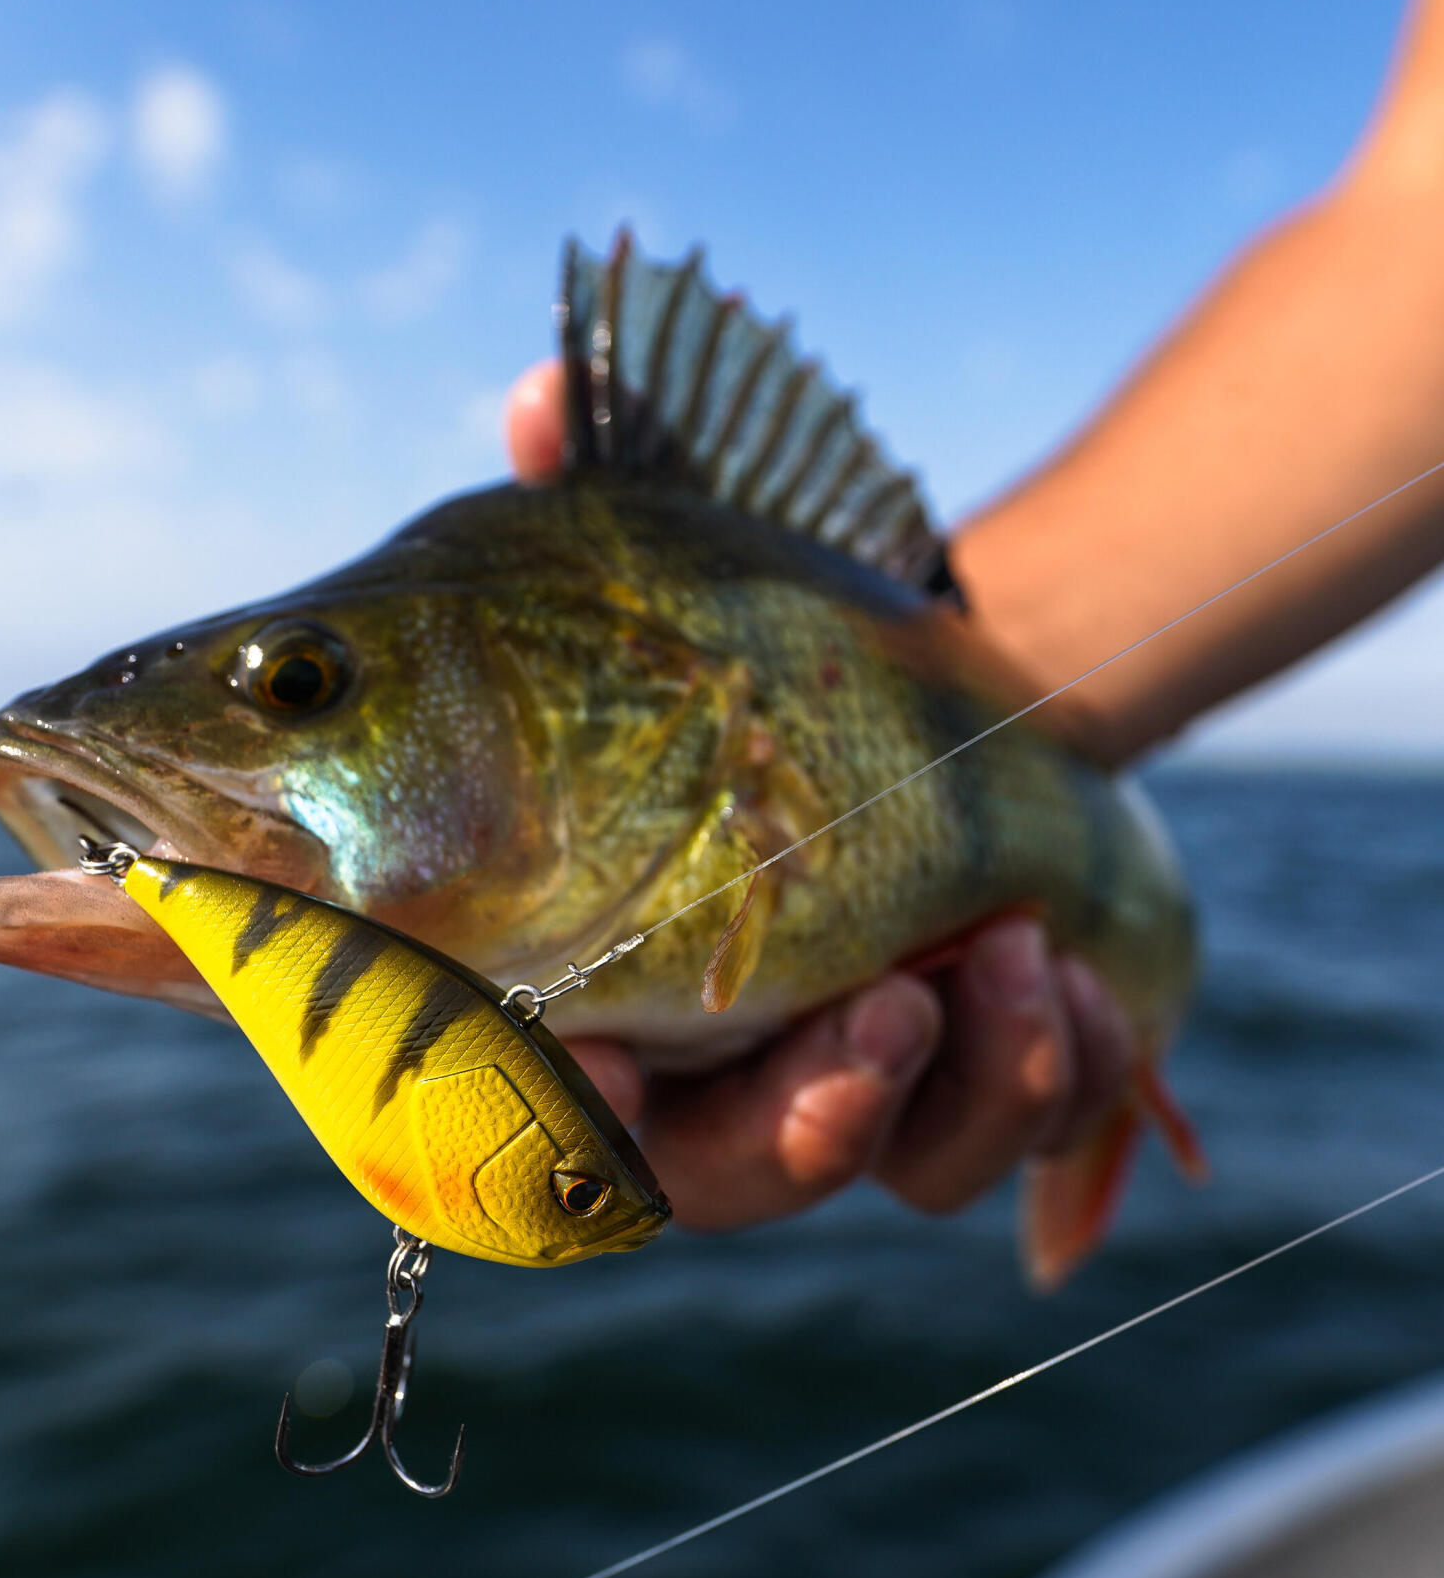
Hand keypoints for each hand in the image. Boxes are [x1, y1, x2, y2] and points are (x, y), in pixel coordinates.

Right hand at [506, 362, 1136, 1229]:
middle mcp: (696, 1052)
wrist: (951, 682)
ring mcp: (833, 1084)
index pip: (507, 1095)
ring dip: (946, 1096)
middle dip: (787, 1128)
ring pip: (863, 1178)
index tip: (605, 1068)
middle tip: (876, 1023)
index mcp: (582, 958)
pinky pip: (994, 1153)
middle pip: (699, 1184)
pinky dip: (1045, 1085)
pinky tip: (1072, 977)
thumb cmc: (773, 643)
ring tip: (1011, 955)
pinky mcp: (957, 1088)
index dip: (530, 1115)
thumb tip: (544, 393)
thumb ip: (588, 493)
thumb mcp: (678, 561)